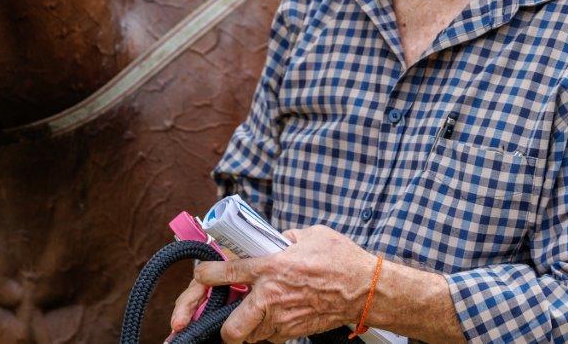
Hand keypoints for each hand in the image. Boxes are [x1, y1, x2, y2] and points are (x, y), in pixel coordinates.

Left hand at [186, 226, 375, 343]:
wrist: (367, 290)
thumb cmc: (339, 259)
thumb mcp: (306, 235)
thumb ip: (281, 238)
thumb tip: (268, 239)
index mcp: (271, 267)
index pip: (227, 273)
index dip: (206, 275)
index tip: (200, 274)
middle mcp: (272, 297)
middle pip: (232, 328)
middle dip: (222, 325)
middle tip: (220, 313)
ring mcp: (284, 320)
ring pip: (250, 336)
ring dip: (245, 327)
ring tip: (246, 312)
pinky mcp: (295, 332)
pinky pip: (270, 337)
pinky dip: (265, 331)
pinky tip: (269, 316)